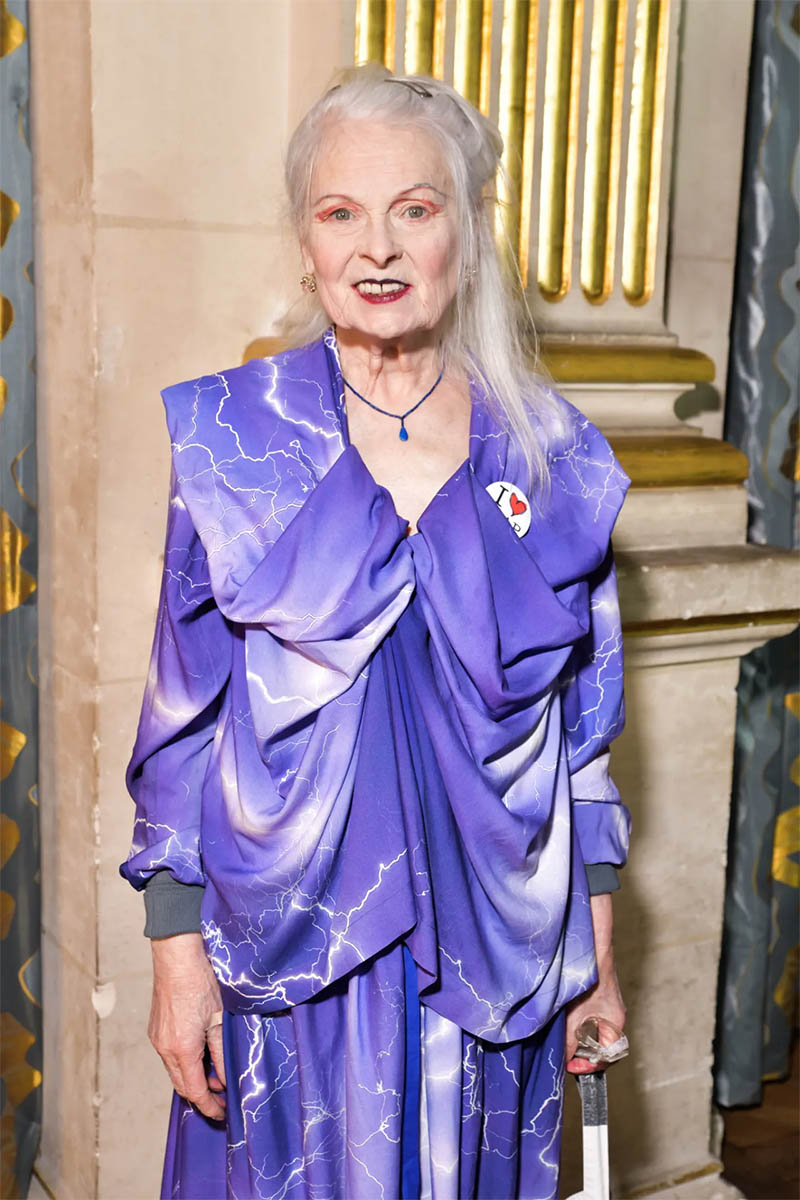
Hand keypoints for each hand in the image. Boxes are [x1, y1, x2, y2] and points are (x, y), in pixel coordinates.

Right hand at [148, 932, 226, 1119]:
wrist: (176, 958)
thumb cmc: (199, 983)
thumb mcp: (219, 1020)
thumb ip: (221, 1052)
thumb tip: (226, 1077)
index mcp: (182, 1049)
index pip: (194, 1090)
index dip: (208, 1106)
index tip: (221, 1113)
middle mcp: (165, 1048)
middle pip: (181, 1085)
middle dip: (201, 1096)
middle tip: (220, 1099)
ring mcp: (157, 1039)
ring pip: (174, 1071)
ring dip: (192, 1078)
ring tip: (214, 1076)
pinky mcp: (156, 1029)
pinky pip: (169, 1056)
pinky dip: (184, 1063)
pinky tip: (200, 1056)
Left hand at [565, 893, 625, 1074]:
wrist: (590, 944)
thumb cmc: (588, 976)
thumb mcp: (575, 1013)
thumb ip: (569, 1038)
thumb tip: (563, 1059)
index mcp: (614, 1023)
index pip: (608, 1056)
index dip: (589, 1066)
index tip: (571, 1066)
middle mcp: (612, 1016)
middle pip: (600, 1046)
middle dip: (582, 1053)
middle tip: (564, 1055)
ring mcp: (604, 1005)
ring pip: (591, 1031)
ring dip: (576, 1038)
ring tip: (560, 1038)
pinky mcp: (594, 996)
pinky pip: (586, 1017)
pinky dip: (574, 1023)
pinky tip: (560, 1019)